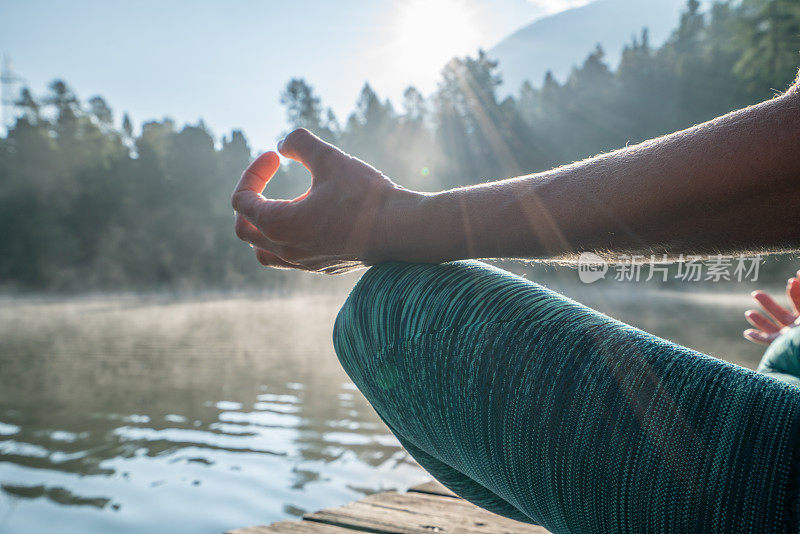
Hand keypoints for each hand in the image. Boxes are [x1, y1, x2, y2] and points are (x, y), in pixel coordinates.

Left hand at [231, 129, 421, 273]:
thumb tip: (283, 144)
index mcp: (279, 224)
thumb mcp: (330, 158)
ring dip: (263, 228)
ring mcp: (304, 264)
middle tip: (268, 179)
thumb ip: (300, 143)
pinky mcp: (323, 268)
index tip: (276, 157)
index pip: (241, 200)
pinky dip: (286, 240)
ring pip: (264, 252)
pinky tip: (309, 220)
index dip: (253, 173)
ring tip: (280, 206)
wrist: (403, 230)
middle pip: (245, 230)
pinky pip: (289, 259)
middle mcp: (286, 250)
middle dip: (250, 201)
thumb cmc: (366, 196)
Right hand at [743, 270, 799, 344]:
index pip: (798, 301)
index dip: (796, 290)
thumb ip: (798, 294)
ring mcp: (788, 336)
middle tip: (755, 294)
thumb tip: (795, 276)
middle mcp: (796, 327)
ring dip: (760, 322)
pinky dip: (757, 337)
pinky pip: (768, 341)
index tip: (791, 281)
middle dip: (767, 305)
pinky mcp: (780, 344)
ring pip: (772, 328)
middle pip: (780, 315)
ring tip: (748, 314)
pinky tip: (747, 333)